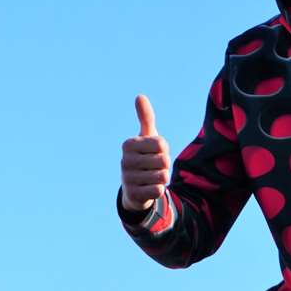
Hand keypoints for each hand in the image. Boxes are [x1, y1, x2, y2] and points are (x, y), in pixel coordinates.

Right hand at [121, 94, 171, 212]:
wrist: (134, 189)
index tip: (155, 153)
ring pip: (162, 176)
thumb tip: (139, 96)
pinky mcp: (133, 195)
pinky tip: (150, 188)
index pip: (161, 144)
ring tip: (152, 178)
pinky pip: (158, 191)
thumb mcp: (146, 137)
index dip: (164, 150)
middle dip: (165, 166)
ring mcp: (127, 178)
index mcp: (129, 144)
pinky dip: (159, 190)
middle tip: (155, 168)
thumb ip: (145, 118)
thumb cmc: (144, 158)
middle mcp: (125, 160)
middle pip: (164, 160)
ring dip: (162, 179)